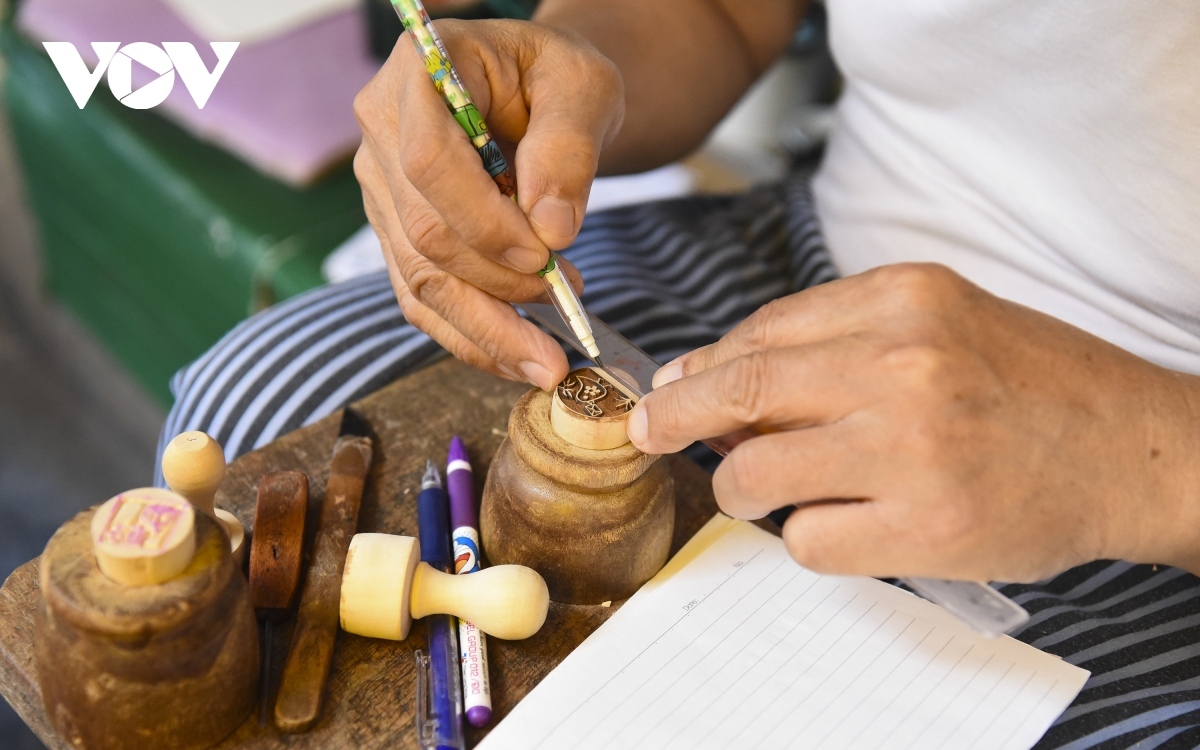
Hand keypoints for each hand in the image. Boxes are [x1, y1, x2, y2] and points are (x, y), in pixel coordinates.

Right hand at [354, 20, 623, 389]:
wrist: (541, 92)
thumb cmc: (560, 80)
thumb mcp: (584, 88)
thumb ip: (568, 147)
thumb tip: (551, 228)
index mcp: (419, 72)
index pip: (428, 161)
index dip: (483, 220)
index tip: (543, 255)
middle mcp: (382, 132)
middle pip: (423, 232)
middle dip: (497, 284)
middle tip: (566, 302)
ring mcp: (382, 188)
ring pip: (419, 279)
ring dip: (487, 327)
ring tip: (548, 357)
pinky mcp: (396, 233)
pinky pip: (422, 299)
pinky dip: (471, 337)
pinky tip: (518, 358)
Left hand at [627, 264, 1199, 582]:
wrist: (1137, 448)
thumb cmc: (1031, 386)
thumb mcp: (938, 322)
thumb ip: (833, 340)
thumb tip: (719, 377)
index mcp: (904, 299)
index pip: (761, 332)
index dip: (702, 367)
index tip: (673, 388)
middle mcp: (905, 365)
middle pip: (740, 391)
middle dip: (673, 416)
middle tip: (648, 430)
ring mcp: (912, 448)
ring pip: (756, 475)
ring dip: (741, 488)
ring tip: (766, 489)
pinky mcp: (925, 527)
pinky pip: (808, 541)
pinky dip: (808, 537)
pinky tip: (847, 522)